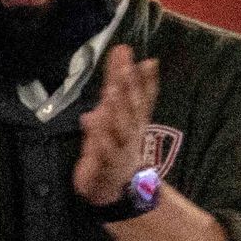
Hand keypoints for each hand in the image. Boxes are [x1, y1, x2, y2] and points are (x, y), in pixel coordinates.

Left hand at [71, 44, 161, 207]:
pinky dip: (100, 141)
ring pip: (120, 130)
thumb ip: (122, 82)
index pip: (143, 98)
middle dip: (129, 89)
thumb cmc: (117, 143)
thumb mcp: (117, 110)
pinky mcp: (104, 166)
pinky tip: (93, 125)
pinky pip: (104, 154)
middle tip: (124, 69)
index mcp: (135, 120)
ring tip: (110, 93)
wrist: (115, 187)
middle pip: (132, 110)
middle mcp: (131, 133)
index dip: (146, 80)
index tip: (148, 61)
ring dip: (117, 112)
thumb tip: (130, 52)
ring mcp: (120, 150)